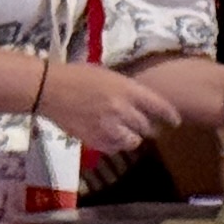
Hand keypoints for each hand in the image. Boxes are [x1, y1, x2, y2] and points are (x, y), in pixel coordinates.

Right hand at [36, 61, 185, 153]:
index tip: (175, 122)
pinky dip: (114, 145)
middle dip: (148, 128)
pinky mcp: (94, 139)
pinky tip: (109, 137)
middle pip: (148, 128)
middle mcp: (123, 110)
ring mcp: (109, 127)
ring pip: (133, 141)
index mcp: (129, 90)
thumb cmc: (77, 75)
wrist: (48, 88)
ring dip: (132, 138)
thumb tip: (141, 100)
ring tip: (125, 132)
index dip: (170, 117)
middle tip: (144, 127)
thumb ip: (127, 89)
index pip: (160, 107)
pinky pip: (114, 148)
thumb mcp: (108, 75)